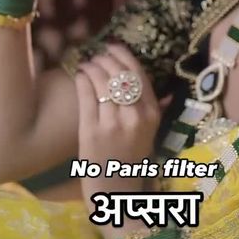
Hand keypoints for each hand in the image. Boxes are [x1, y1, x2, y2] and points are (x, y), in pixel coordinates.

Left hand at [74, 43, 171, 238]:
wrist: (116, 192)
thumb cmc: (132, 159)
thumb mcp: (150, 133)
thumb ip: (154, 108)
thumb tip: (159, 87)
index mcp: (153, 114)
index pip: (139, 74)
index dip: (124, 55)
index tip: (113, 46)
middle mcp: (135, 116)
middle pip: (120, 74)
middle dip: (106, 58)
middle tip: (97, 55)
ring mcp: (113, 123)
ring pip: (102, 82)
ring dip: (92, 66)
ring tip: (86, 64)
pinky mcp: (92, 131)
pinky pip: (87, 96)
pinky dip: (82, 80)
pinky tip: (80, 76)